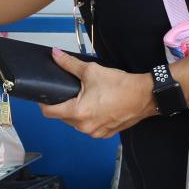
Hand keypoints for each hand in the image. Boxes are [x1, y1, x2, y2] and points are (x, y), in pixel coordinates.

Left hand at [40, 49, 156, 138]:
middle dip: (63, 105)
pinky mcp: (105, 134)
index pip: (49, 112)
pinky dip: (89, 118)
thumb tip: (55, 55)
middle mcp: (85, 127)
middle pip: (62, 117)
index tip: (46, 95)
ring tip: (85, 98)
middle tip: (69, 92)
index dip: (44, 102)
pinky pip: (90, 128)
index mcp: (78, 112)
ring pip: (76, 124)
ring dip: (76, 113)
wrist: (145, 96)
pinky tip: (96, 107)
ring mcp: (96, 132)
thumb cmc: (120, 85)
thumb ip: (69, 64)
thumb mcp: (91, 71)